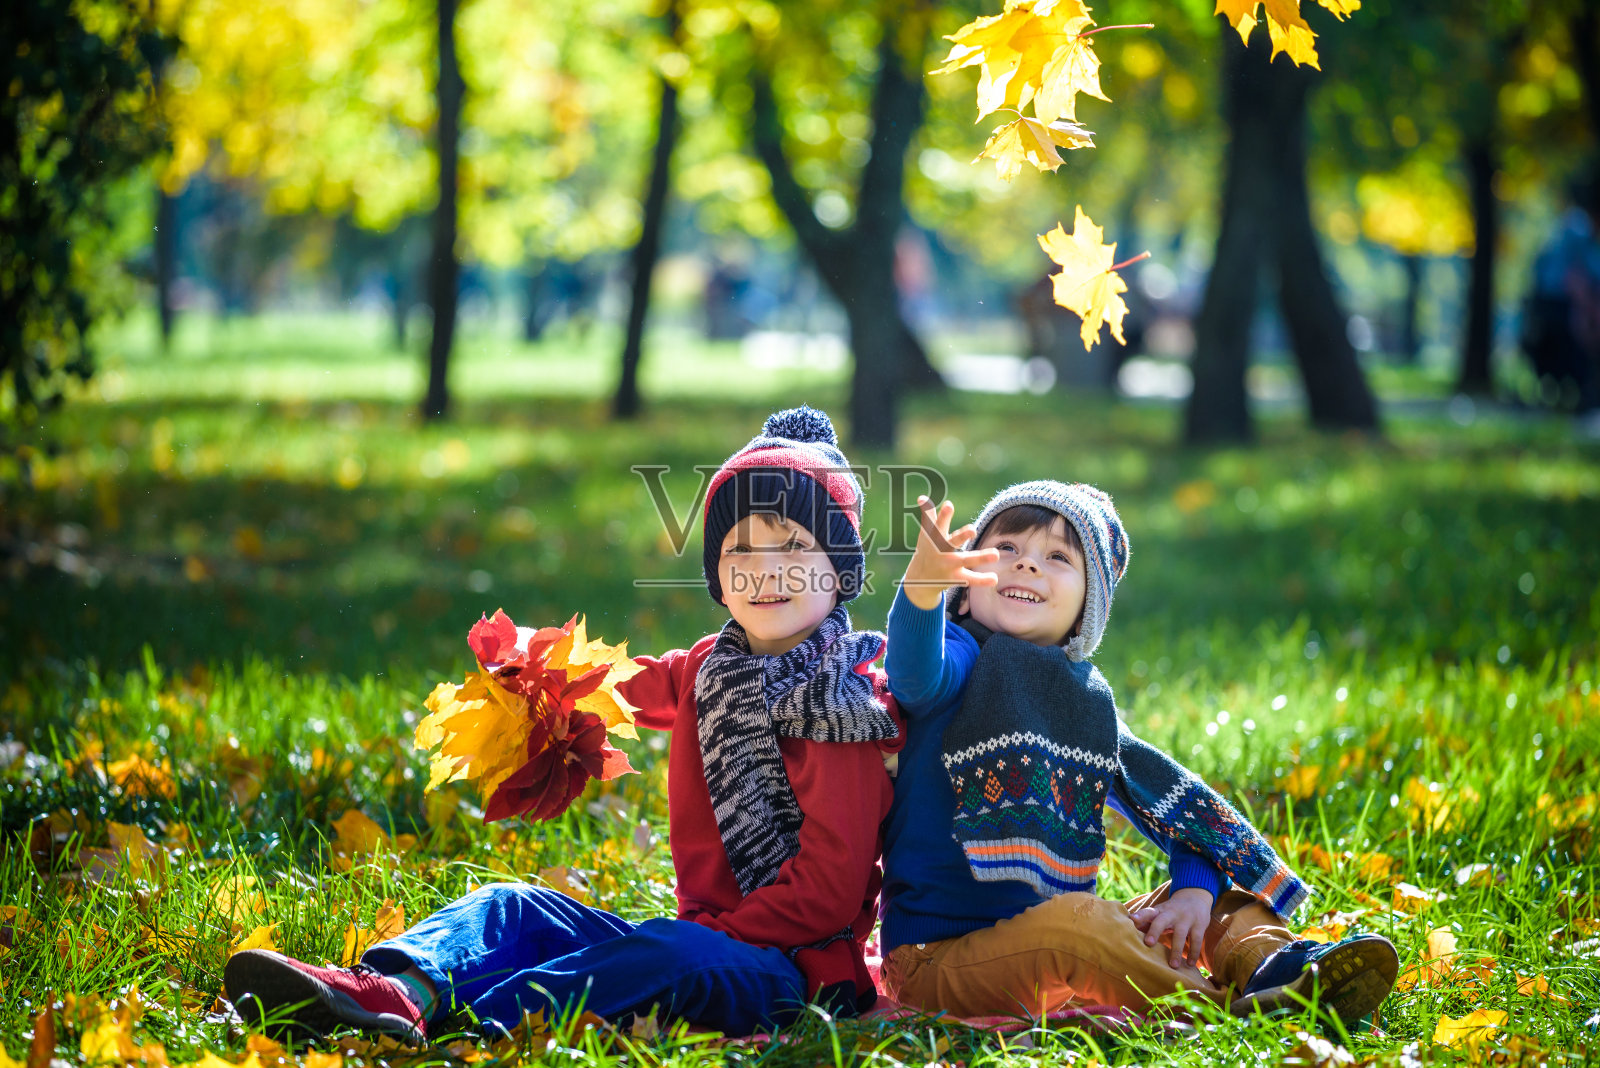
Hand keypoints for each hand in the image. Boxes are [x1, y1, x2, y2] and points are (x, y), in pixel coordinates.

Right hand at [901, 496, 999, 610]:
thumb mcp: (926, 534)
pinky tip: (994, 579)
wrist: (920, 580)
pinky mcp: (956, 578)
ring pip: (966, 560)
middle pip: (953, 542)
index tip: (949, 505)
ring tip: (996, 554)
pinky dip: (982, 580)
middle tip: (973, 529)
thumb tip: (921, 496)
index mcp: (935, 538)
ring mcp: (949, 565)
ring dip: (981, 557)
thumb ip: (928, 515)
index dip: (944, 515)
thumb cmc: (928, 550)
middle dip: (962, 536)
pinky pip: (971, 579)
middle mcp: (942, 551)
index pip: (939, 524)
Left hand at [1130, 887, 1213, 967]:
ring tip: (1173, 965)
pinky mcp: (1199, 925)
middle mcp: (1171, 913)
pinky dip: (1194, 952)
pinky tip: (1190, 964)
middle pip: (1161, 921)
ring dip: (1176, 950)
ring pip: (1180, 934)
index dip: (1140, 915)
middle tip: (1148, 943)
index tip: (1132, 919)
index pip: (1148, 911)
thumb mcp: (1159, 913)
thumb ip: (1146, 922)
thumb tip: (1126, 932)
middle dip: (1155, 931)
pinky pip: (1196, 940)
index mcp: (1159, 910)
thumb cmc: (1171, 911)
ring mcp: (1186, 918)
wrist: (1194, 897)